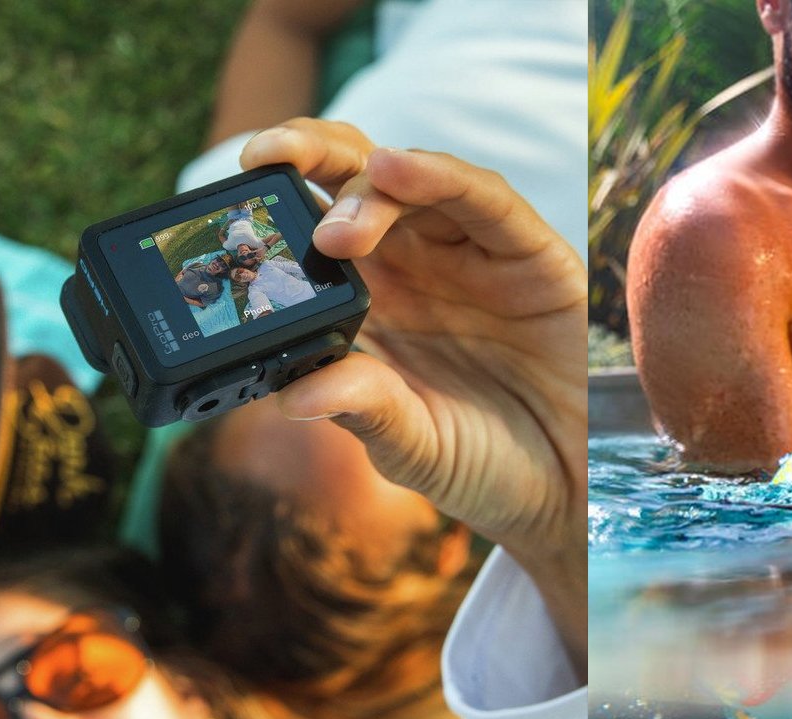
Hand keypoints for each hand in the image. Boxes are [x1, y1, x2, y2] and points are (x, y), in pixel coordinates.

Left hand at [238, 118, 585, 670]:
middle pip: (349, 178)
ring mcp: (466, 250)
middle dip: (304, 154)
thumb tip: (295, 394)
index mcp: (363, 300)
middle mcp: (409, 262)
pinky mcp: (525, 252)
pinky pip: (481, 198)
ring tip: (337, 225)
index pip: (308, 224)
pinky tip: (402, 169)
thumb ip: (362, 410)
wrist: (564, 491)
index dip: (270, 198)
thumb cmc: (477, 464)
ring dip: (366, 183)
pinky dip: (438, 176)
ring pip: (408, 177)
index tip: (227, 193)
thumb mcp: (409, 446)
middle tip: (262, 162)